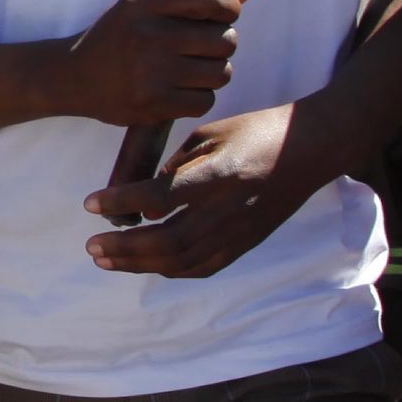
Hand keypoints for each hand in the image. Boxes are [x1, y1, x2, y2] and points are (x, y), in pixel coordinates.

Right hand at [62, 0, 262, 126]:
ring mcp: (150, 71)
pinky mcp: (152, 103)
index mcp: (147, 2)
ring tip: (189, 69)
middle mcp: (148, 34)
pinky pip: (206, 101)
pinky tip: (179, 90)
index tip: (218, 16)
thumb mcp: (152, 6)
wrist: (73, 77)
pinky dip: (199, 97)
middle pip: (225, 40)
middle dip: (220, 44)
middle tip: (199, 48)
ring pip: (221, 73)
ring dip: (212, 73)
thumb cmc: (122, 36)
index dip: (229, 9)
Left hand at [84, 101, 317, 277]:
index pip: (160, 196)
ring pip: (181, 261)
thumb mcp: (210, 133)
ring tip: (106, 259)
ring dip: (138, 264)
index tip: (90, 203)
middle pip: (166, 241)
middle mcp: (227, 210)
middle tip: (91, 246)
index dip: (122, 202)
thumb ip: (177, 166)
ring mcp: (238, 232)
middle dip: (123, 247)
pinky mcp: (246, 244)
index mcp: (218, 175)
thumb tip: (148, 195)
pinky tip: (145, 265)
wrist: (311, 150)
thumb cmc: (257, 132)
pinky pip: (202, 267)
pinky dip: (170, 269)